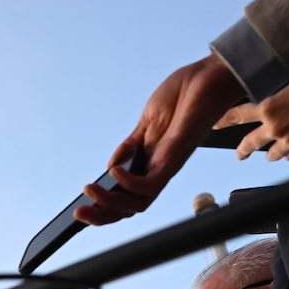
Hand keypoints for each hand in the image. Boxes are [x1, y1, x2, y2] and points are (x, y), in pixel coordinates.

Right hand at [75, 53, 244, 226]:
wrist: (209, 73)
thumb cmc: (184, 94)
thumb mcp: (147, 121)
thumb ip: (130, 145)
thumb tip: (111, 166)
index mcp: (151, 161)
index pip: (126, 196)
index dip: (104, 206)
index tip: (82, 207)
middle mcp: (160, 168)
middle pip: (129, 207)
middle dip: (101, 215)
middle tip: (79, 213)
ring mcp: (168, 164)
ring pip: (138, 203)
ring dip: (110, 202)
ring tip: (91, 190)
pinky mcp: (176, 156)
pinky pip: (151, 184)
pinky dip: (129, 183)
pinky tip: (115, 171)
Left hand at [218, 83, 288, 161]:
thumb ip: (275, 98)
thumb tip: (267, 105)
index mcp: (268, 106)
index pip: (236, 115)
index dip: (223, 121)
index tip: (213, 125)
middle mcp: (274, 126)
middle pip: (250, 143)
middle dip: (243, 150)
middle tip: (240, 154)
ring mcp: (288, 139)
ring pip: (271, 153)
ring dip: (271, 153)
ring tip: (271, 154)